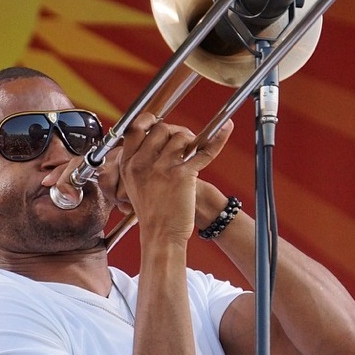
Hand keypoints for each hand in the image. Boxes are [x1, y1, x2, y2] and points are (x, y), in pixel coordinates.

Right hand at [120, 113, 233, 243]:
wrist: (160, 234)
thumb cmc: (150, 211)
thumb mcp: (133, 184)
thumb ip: (139, 161)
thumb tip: (154, 137)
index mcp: (129, 164)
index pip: (135, 129)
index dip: (148, 120)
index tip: (157, 121)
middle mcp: (143, 163)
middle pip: (161, 129)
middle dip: (175, 131)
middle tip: (182, 142)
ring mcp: (162, 168)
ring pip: (181, 137)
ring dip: (190, 140)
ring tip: (191, 152)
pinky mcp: (182, 175)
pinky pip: (204, 150)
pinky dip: (218, 138)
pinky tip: (226, 129)